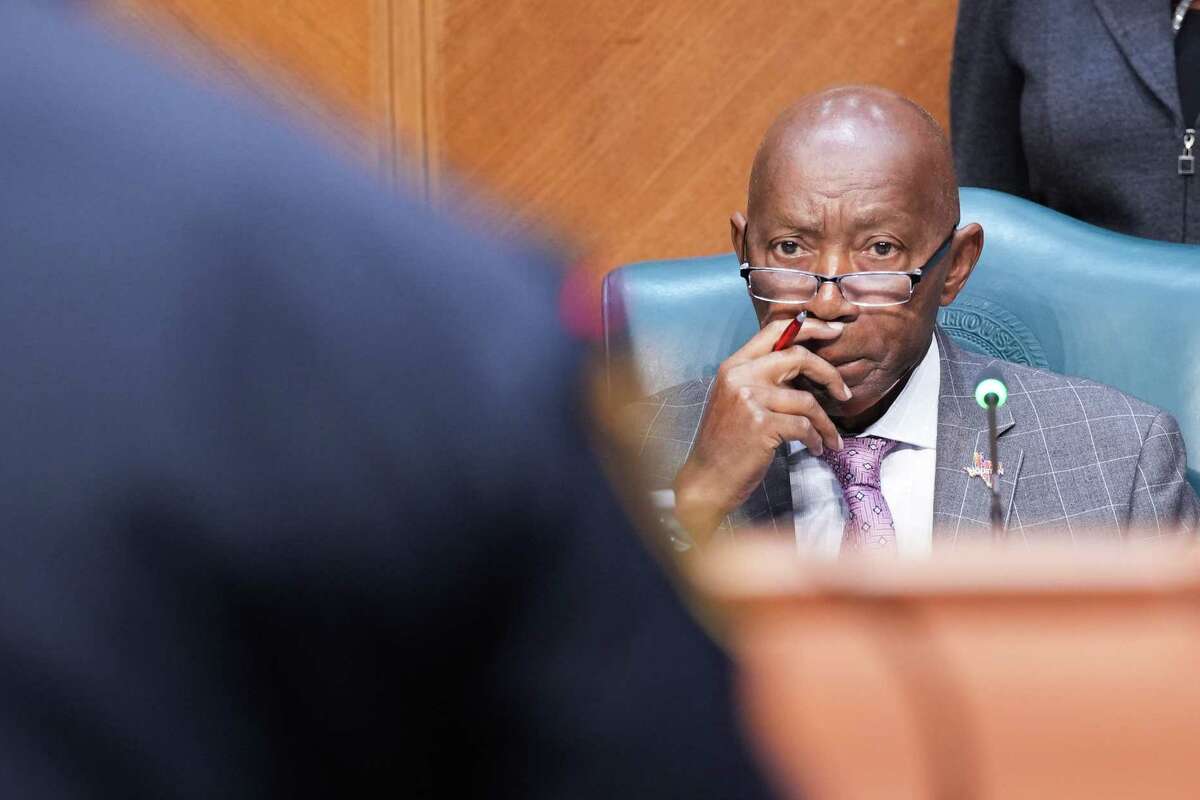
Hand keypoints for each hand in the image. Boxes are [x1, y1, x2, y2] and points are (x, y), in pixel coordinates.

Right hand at [673, 317, 850, 539]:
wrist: (708, 477)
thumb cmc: (726, 442)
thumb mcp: (736, 399)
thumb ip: (762, 378)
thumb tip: (805, 365)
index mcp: (734, 365)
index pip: (775, 330)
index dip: (809, 326)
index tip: (833, 331)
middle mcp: (740, 376)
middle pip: (798, 357)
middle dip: (829, 374)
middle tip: (844, 393)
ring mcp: (750, 399)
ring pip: (807, 400)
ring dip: (825, 423)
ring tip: (829, 438)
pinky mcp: (762, 424)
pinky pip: (804, 426)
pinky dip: (816, 439)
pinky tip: (816, 449)